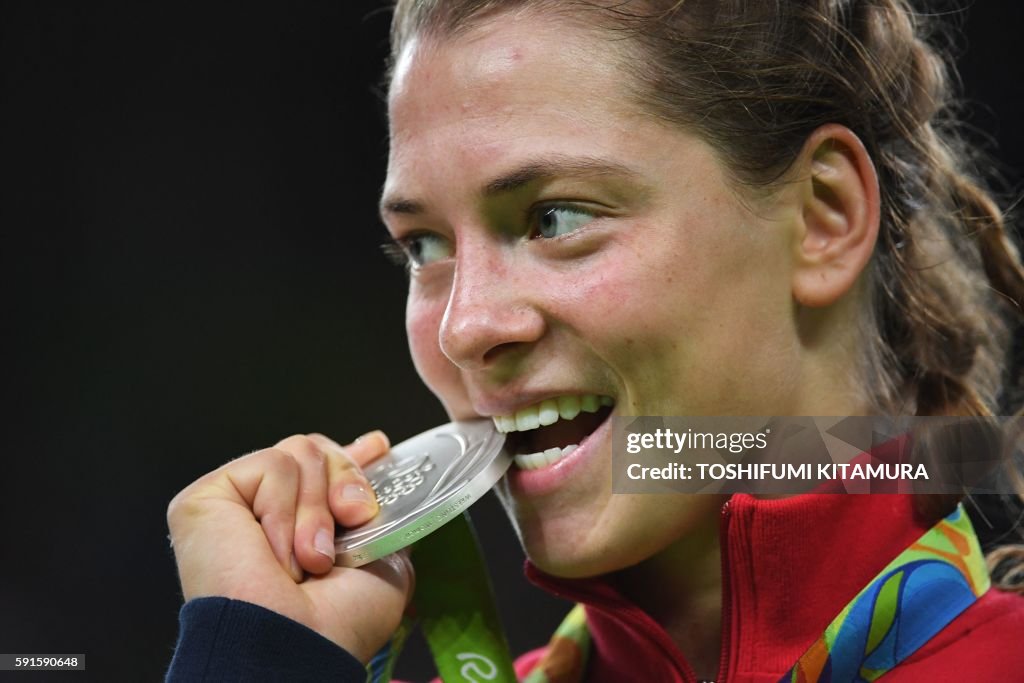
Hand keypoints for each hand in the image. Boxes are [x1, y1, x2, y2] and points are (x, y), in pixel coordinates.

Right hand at [167, 431, 413, 661]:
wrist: (298, 641)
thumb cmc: (338, 622)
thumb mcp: (386, 566)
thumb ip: (385, 524)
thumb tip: (387, 497)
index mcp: (306, 529)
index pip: (323, 473)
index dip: (351, 456)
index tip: (378, 445)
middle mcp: (269, 513)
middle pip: (316, 449)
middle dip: (347, 480)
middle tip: (353, 519)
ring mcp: (236, 504)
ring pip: (298, 451)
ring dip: (315, 510)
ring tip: (308, 559)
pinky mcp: (207, 497)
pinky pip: (272, 466)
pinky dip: (284, 511)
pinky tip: (274, 553)